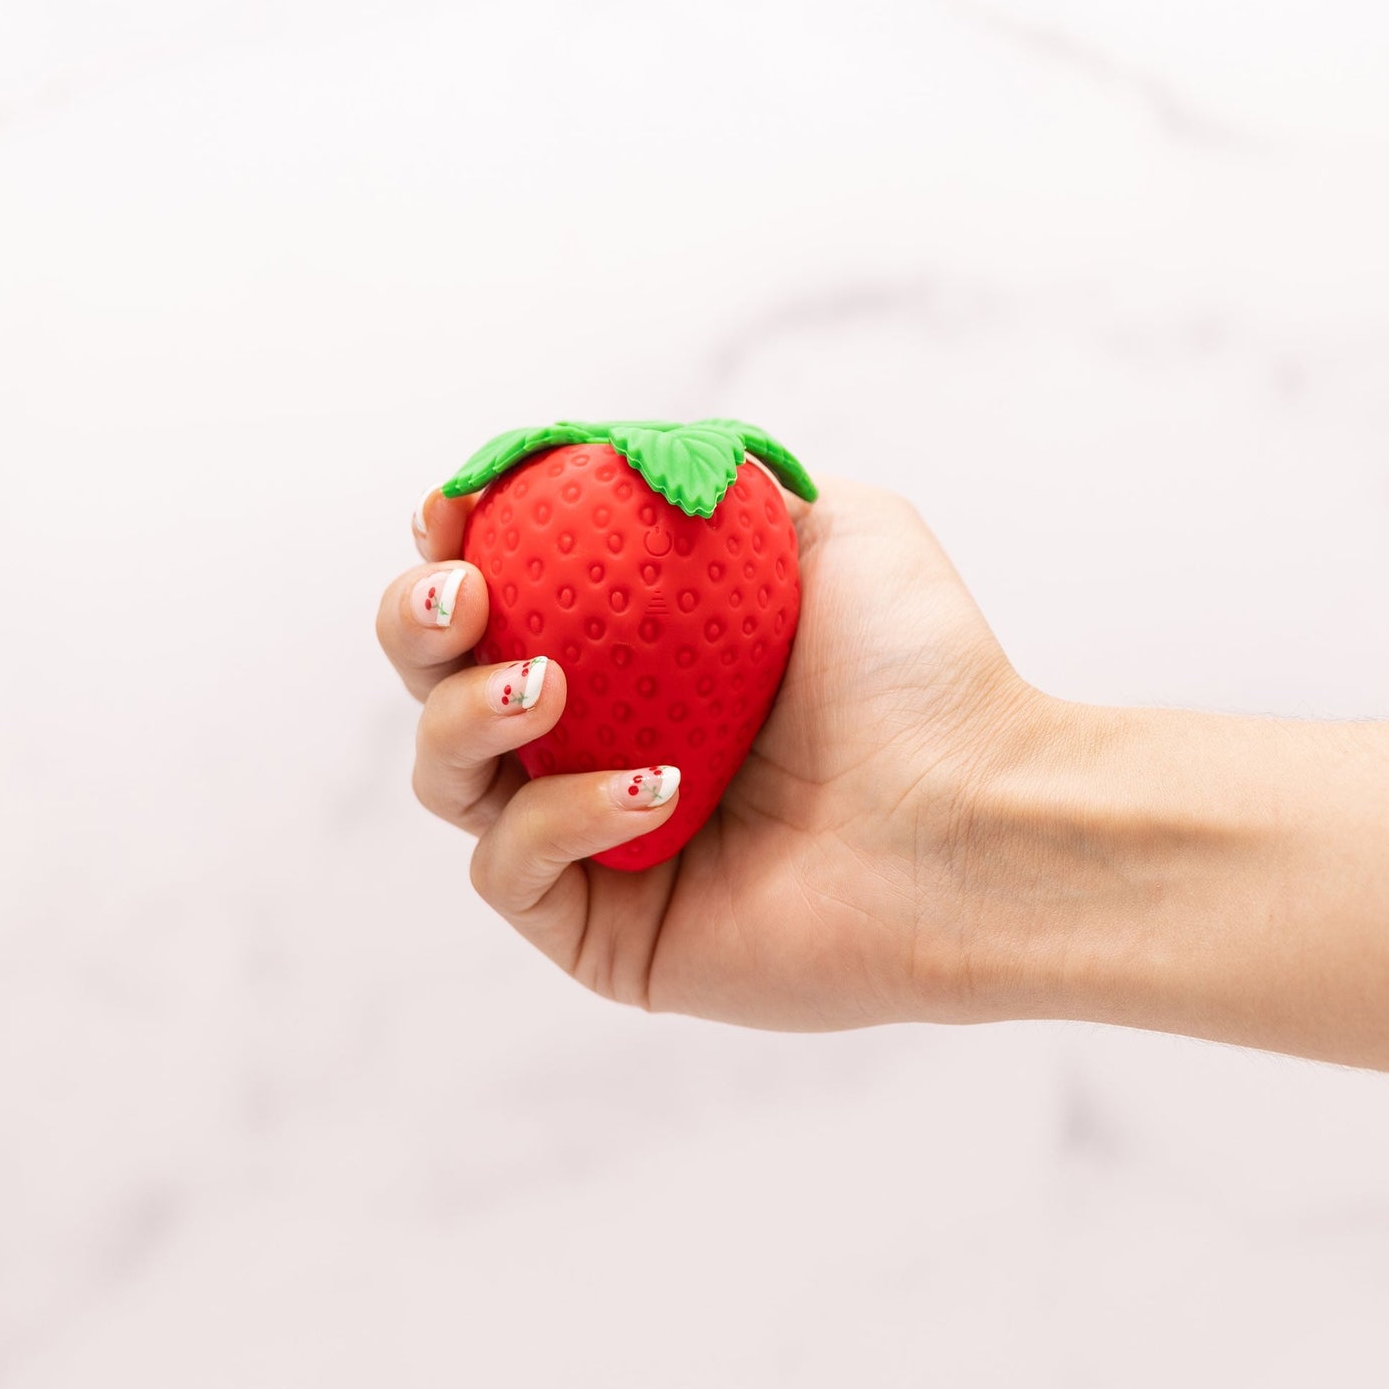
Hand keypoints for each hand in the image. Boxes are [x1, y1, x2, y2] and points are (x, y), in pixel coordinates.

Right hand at [377, 477, 1042, 1031]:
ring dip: (467, 715)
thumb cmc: (920, 674)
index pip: (505, 600)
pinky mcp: (601, 933)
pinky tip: (652, 785)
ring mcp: (593, 844)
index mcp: (640, 659)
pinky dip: (559, 816)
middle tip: (459, 595)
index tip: (455, 509)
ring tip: (547, 684)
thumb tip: (628, 454)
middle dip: (413, 627)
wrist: (975, 819)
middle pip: (441, 686)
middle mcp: (599, 746)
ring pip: (449, 778)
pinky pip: (513, 868)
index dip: (454, 546)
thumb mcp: (830, 527)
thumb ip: (726, 483)